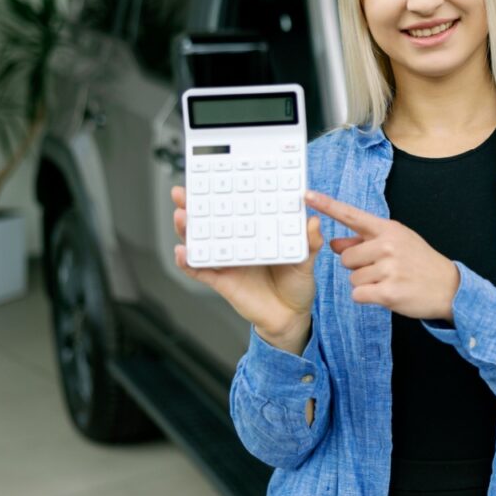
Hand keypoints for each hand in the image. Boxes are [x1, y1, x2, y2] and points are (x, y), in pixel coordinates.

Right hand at [170, 186, 322, 349]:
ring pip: (200, 243)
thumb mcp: (306, 260)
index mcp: (256, 234)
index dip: (222, 196)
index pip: (236, 210)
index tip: (211, 179)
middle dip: (193, 207)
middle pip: (210, 222)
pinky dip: (188, 262)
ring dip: (187, 230)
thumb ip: (309, 242)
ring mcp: (227, 263)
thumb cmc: (297, 285)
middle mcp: (238, 245)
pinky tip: (182, 252)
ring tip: (181, 217)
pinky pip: (200, 271)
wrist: (290, 317)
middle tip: (182, 194)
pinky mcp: (222, 282)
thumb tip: (313, 221)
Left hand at [304, 190, 459, 321]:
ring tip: (389, 281)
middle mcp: (388, 245)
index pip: (352, 215)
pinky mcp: (388, 291)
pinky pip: (358, 294)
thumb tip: (334, 242)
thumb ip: (365, 241)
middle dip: (358, 266)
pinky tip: (387, 293)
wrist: (449, 288)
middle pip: (346, 256)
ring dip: (365, 283)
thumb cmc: (420, 263)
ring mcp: (388, 268)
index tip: (306, 195)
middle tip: (383, 269)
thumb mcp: (398, 244)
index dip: (327, 205)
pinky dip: (368, 297)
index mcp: (389, 229)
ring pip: (352, 277)